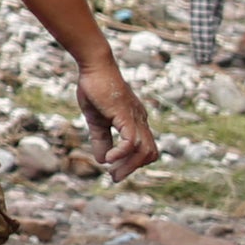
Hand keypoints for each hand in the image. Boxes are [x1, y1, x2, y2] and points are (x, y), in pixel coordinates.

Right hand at [78, 56, 158, 181]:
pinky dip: (122, 154)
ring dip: (129, 165)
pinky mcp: (126, 116)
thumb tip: (103, 160)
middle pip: (150, 153)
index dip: (134, 162)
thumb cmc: (95, 88)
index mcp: (135, 121)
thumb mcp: (96, 120)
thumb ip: (101, 139)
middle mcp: (140, 120)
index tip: (116, 170)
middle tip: (115, 178)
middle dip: (133, 169)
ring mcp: (135, 118)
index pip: (145, 148)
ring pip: (144, 150)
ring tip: (112, 172)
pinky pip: (131, 142)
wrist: (95, 67)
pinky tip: (108, 159)